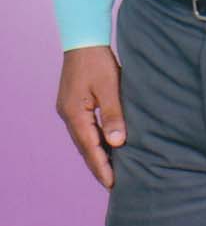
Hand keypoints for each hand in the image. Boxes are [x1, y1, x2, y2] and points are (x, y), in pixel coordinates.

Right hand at [56, 46, 126, 189]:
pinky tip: (106, 148)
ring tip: (111, 172)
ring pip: (84, 140)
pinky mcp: (73, 104)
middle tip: (113, 185)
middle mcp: (68, 115)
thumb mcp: (109, 87)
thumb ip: (112, 116)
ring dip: (96, 156)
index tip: (113, 184)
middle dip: (98, 167)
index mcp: (74, 113)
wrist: (83, 39)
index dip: (102, 167)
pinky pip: (84, 130)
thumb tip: (116, 143)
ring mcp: (68, 110)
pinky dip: (95, 142)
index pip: (90, 148)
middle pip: (84, 148)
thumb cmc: (97, 61)